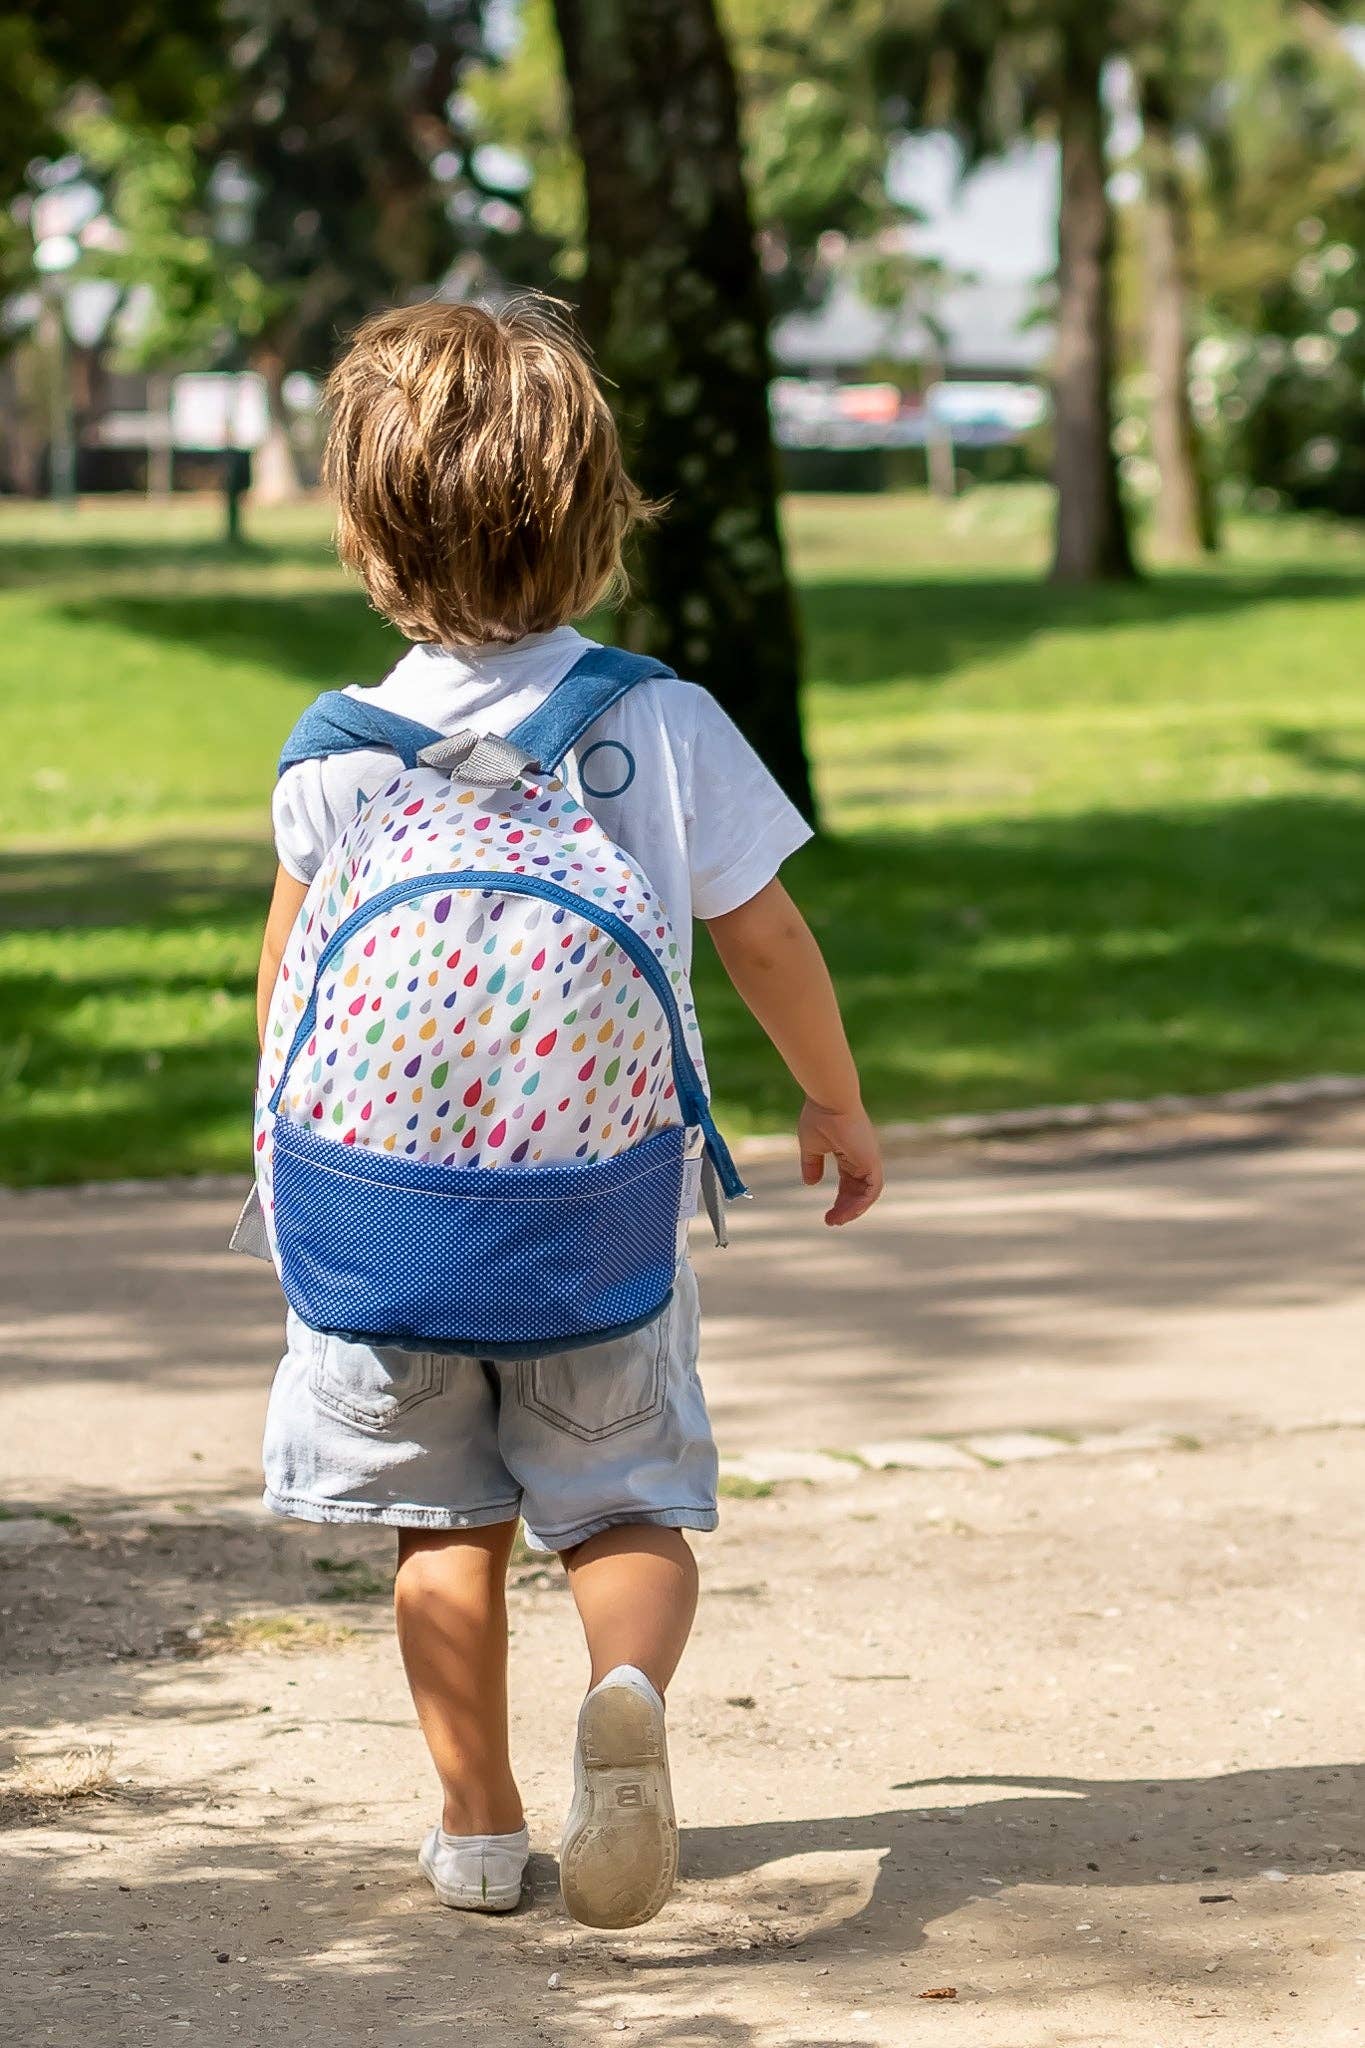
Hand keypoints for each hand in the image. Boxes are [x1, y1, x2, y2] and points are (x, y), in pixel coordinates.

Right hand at [798, 1098, 884, 1225]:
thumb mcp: (812, 1146)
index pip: (849, 1182)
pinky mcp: (872, 1161)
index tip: (828, 1215)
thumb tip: (810, 1184)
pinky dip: (863, 1203)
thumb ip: (812, 1165)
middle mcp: (863, 1158)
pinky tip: (849, 1213)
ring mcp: (870, 1159)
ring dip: (853, 1210)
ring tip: (836, 1221)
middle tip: (831, 1222)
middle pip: (858, 1191)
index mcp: (850, 1153)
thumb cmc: (819, 1116)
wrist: (829, 1100)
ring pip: (867, 1194)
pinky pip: (873, 1189)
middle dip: (846, 1208)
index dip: (841, 1200)